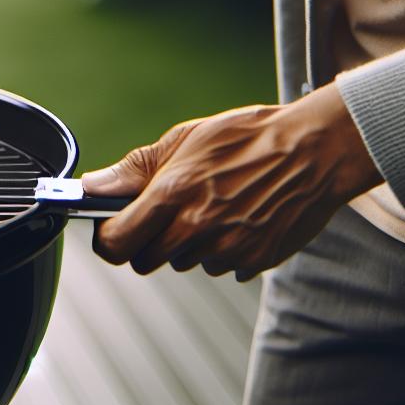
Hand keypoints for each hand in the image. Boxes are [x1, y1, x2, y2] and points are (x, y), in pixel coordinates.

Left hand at [82, 83, 381, 280]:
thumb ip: (133, 170)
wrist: (312, 151)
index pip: (116, 243)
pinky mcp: (252, 261)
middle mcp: (196, 228)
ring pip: (185, 263)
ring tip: (215, 205)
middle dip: (149, 240)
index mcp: (172, 194)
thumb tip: (92, 186)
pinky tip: (239, 217)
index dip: (109, 238)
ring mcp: (226, 249)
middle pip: (146, 261)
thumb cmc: (248, 138)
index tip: (113, 228)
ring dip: (190, 243)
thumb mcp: (184, 140)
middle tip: (170, 211)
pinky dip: (224, 248)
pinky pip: (221, 266)